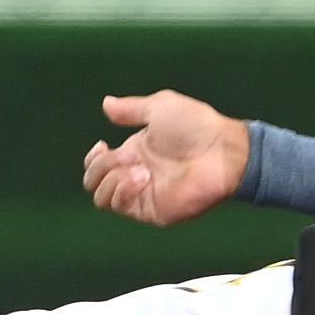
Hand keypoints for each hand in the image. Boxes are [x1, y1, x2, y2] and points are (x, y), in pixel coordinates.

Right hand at [83, 90, 248, 226]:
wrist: (221, 149)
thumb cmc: (197, 126)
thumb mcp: (159, 107)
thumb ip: (131, 109)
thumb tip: (106, 104)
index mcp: (135, 153)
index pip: (98, 166)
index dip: (92, 158)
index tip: (102, 145)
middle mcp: (135, 176)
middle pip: (94, 183)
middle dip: (98, 167)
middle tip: (118, 155)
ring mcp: (143, 195)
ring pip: (102, 198)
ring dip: (111, 179)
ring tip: (139, 169)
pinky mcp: (153, 211)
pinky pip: (121, 207)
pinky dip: (123, 190)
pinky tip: (142, 176)